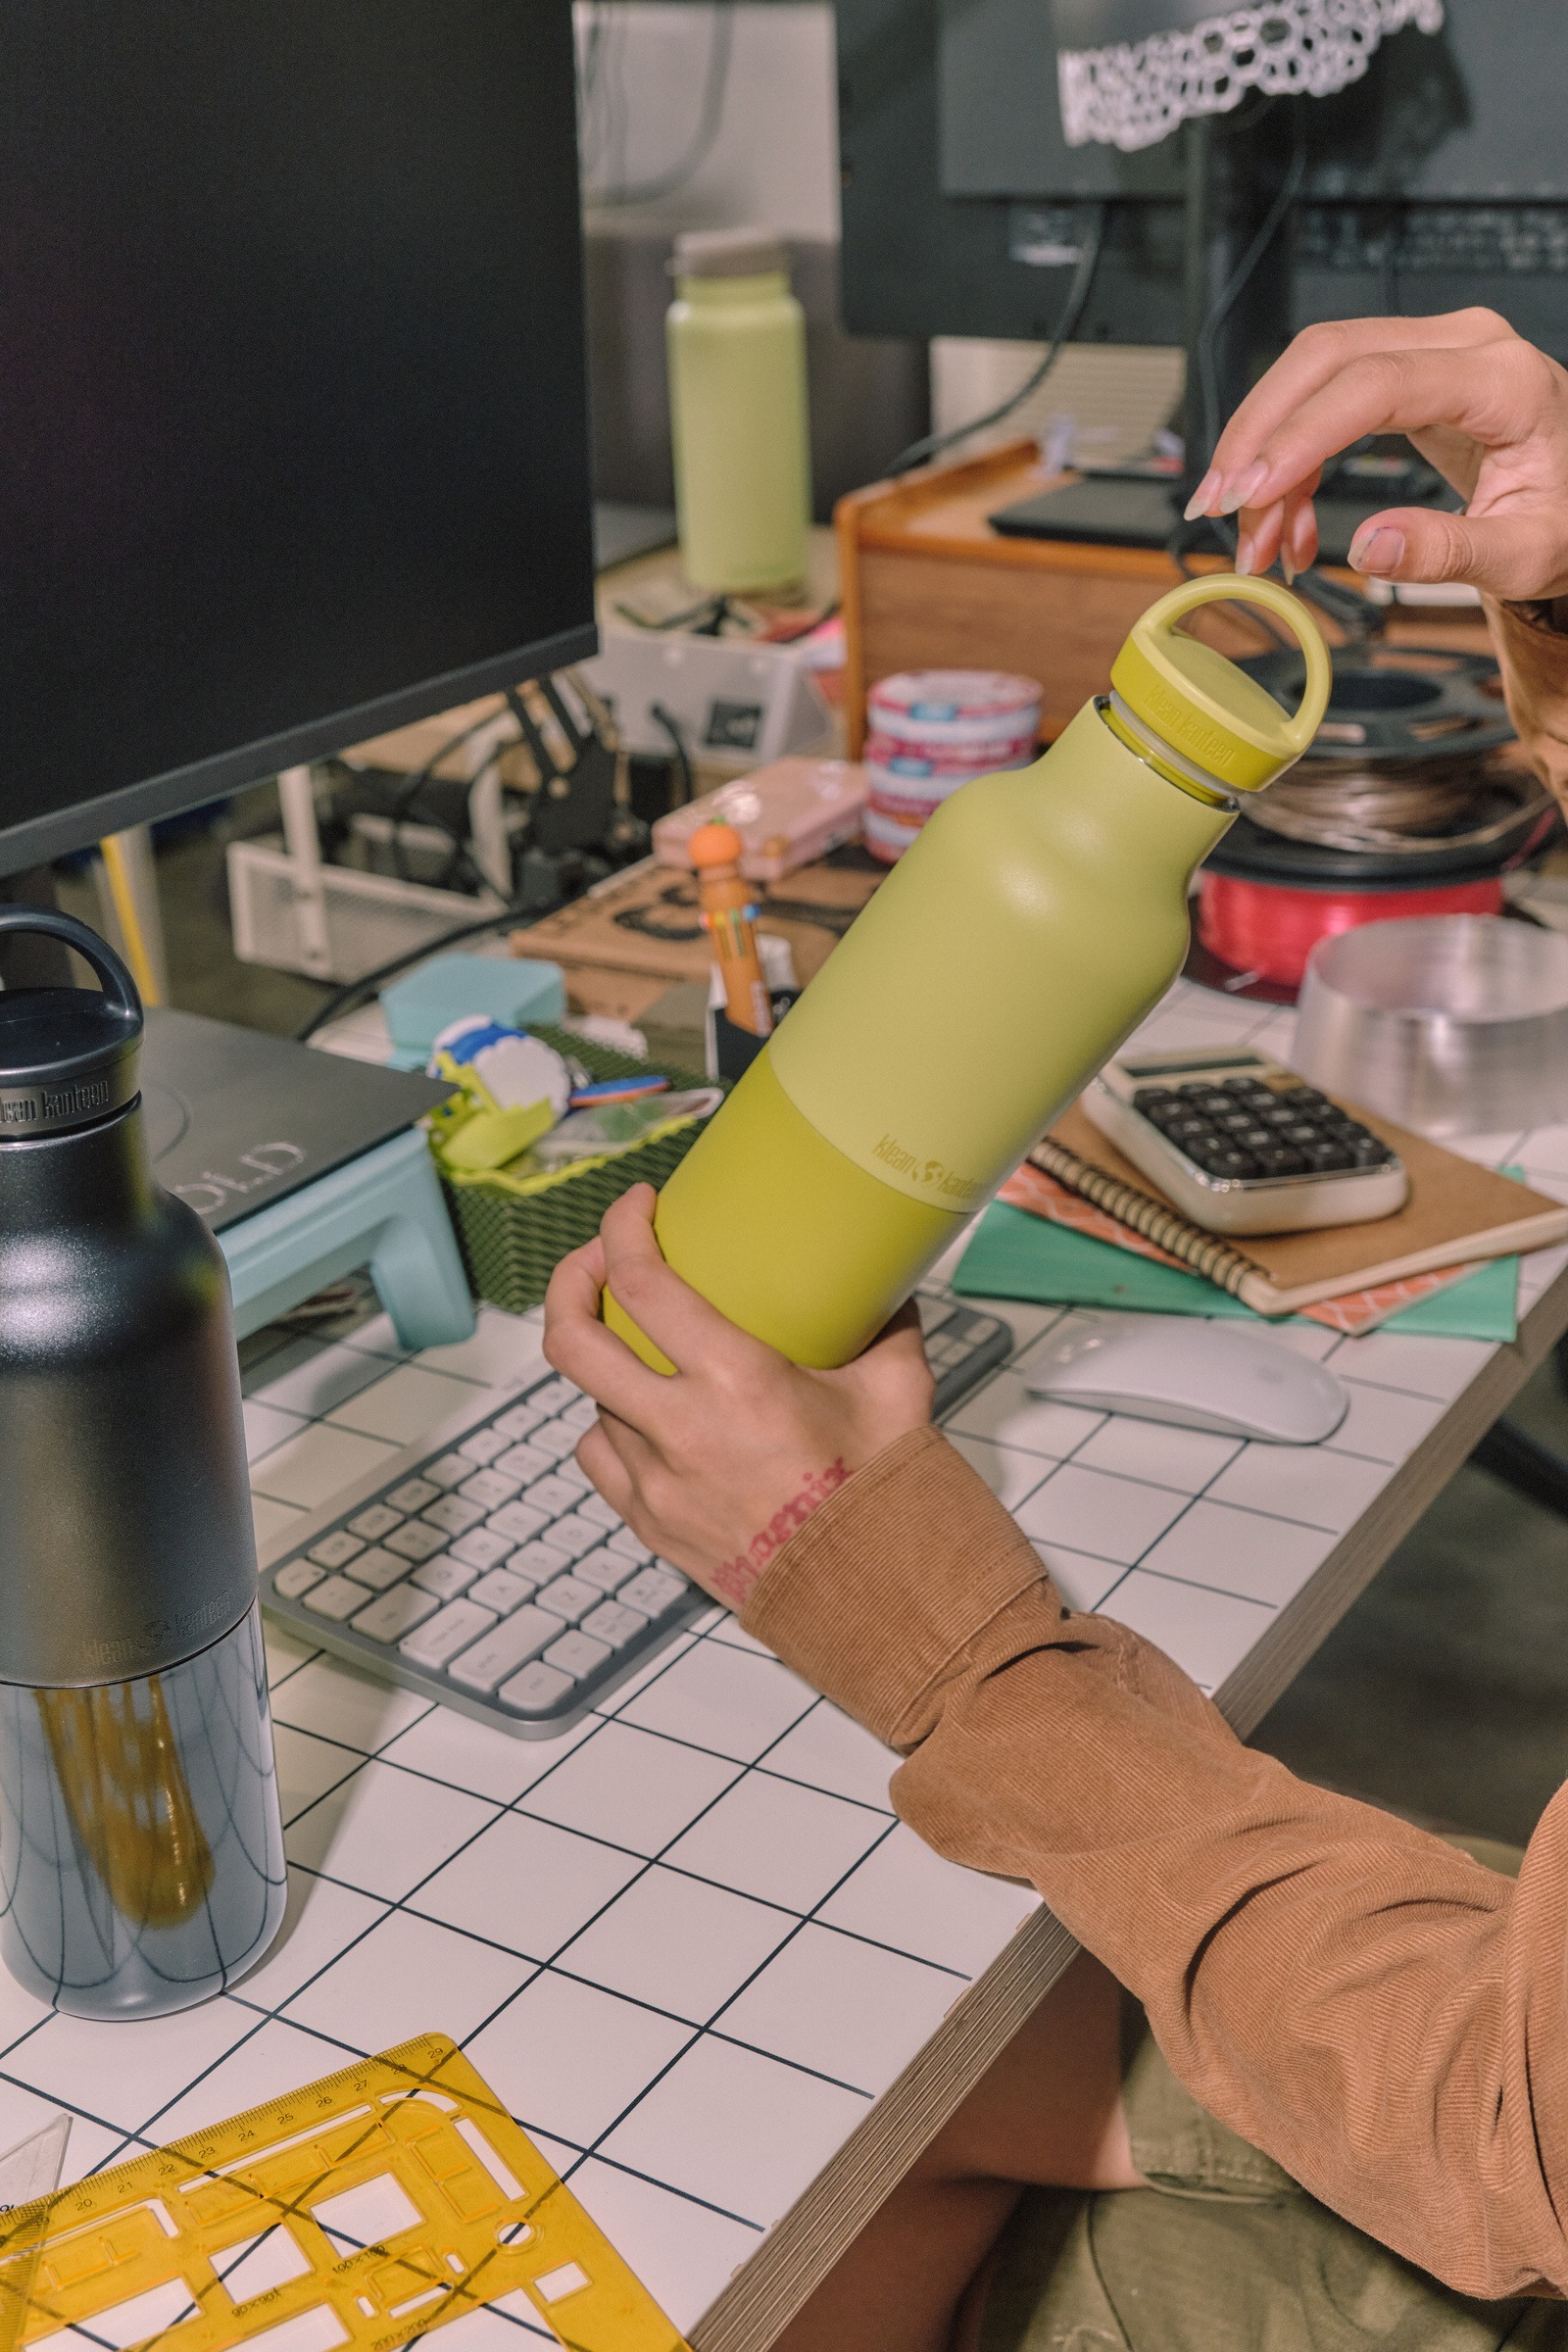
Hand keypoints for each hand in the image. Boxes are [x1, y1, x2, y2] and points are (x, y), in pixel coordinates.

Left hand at [542, 1185, 933, 1607]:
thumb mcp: (898, 1389)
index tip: (635, 1206)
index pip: (642, 1285)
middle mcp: (681, 1433)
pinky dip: (614, 1429)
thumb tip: (885, 1277)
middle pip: (571, 1340)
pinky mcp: (651, 1527)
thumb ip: (886, 1323)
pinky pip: (603, 1461)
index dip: (621, 1230)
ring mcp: (656, 1486)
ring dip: (608, 1366)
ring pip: (590, 1403)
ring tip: (646, 1350)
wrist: (878, 1600)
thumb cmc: (887, 1495)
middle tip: (598, 1261)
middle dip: (570, 1282)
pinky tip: (645, 1417)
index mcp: (738, 1384)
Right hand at [1185, 309, 1567, 599]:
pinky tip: (1292, 522)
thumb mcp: (1526, 554)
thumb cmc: (1566, 514)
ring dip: (1266, 455)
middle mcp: (1463, 343)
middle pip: (1326, 356)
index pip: (1377, 385)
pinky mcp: (1406, 369)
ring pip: (1313, 373)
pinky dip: (1291, 463)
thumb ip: (1450, 553)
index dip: (1300, 436)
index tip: (1248, 493)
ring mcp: (1431, 348)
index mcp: (1503, 380)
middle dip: (1258, 436)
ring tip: (1259, 541)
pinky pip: (1324, 398)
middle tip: (1218, 509)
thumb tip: (1369, 547)